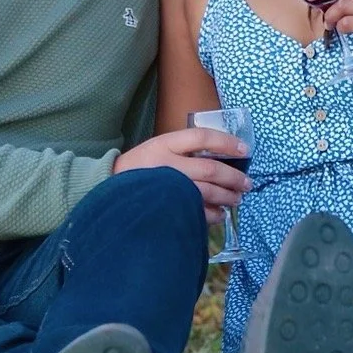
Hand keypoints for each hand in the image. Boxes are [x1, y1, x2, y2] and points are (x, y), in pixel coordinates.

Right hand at [115, 127, 250, 219]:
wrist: (106, 188)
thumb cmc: (138, 168)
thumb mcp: (157, 148)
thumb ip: (184, 150)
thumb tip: (222, 158)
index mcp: (164, 144)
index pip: (202, 138)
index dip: (227, 142)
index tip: (245, 149)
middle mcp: (166, 164)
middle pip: (210, 169)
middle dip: (233, 177)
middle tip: (247, 183)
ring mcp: (165, 188)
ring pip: (206, 192)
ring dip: (226, 196)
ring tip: (236, 199)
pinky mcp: (164, 208)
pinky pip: (195, 212)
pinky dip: (211, 214)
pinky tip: (219, 214)